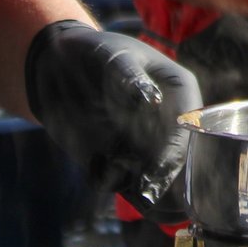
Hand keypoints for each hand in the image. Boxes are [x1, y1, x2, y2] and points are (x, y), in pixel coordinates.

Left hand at [24, 21, 201, 220]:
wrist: (58, 67)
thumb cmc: (95, 52)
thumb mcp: (114, 56)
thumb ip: (130, 77)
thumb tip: (150, 100)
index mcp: (180, 90)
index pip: (189, 125)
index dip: (178, 148)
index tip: (162, 168)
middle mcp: (168, 120)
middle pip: (178, 155)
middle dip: (165, 176)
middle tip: (149, 193)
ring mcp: (145, 140)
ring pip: (153, 172)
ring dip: (142, 186)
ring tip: (125, 185)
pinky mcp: (119, 155)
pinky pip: (123, 179)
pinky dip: (112, 180)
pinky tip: (97, 166)